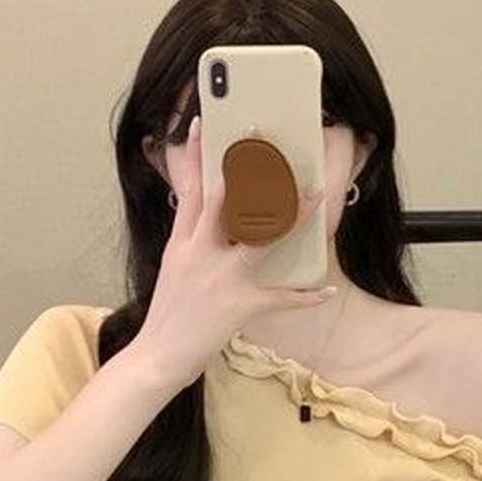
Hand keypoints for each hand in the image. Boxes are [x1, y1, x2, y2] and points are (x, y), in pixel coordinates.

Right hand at [134, 114, 334, 390]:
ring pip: (261, 237)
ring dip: (292, 216)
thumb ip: (190, 242)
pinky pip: (279, 298)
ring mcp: (221, 278)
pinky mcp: (238, 306)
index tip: (203, 124)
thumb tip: (206, 219)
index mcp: (181, 243)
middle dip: (251, 172)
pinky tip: (325, 291)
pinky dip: (304, 297)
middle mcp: (200, 253)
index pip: (191, 191)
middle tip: (269, 145)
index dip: (198, 156)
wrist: (156, 357)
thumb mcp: (172, 268)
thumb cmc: (168, 315)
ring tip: (316, 196)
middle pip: (227, 202)